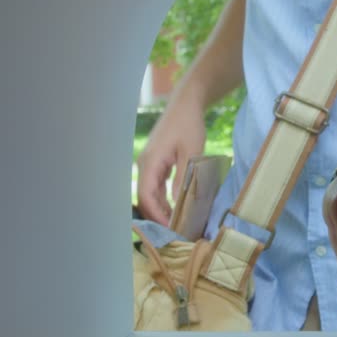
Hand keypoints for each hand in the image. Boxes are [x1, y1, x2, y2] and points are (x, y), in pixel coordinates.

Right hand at [135, 103, 206, 223]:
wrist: (185, 105)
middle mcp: (145, 165)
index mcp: (150, 162)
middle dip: (158, 216)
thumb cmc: (188, 125)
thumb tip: (177, 201)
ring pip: (151, 194)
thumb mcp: (191, 152)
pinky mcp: (156, 163)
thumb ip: (184, 176)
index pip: (147, 196)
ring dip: (162, 209)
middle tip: (176, 231)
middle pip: (146, 198)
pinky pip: (156, 187)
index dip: (156, 215)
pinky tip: (176, 208)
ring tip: (178, 224)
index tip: (170, 228)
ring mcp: (149, 164)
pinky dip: (164, 199)